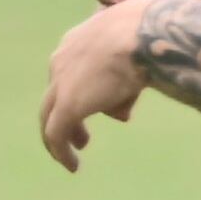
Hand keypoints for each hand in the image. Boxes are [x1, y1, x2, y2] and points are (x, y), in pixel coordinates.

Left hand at [41, 0, 149, 171]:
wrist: (144, 33)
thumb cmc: (150, 34)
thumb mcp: (136, 52)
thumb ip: (125, 79)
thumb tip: (120, 112)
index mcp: (77, 41)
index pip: (70, 70)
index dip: (81, 91)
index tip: (98, 106)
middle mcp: (61, 60)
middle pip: (55, 95)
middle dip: (65, 115)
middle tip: (81, 137)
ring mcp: (62, 83)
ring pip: (50, 116)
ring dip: (61, 137)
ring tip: (74, 153)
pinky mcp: (68, 105)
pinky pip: (56, 134)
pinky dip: (61, 152)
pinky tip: (72, 166)